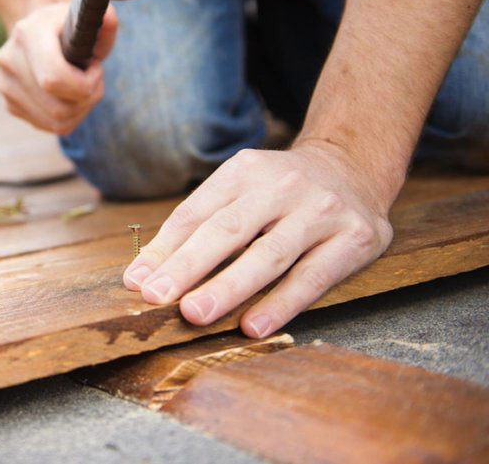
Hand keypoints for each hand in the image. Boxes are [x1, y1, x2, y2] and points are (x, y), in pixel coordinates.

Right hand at [0, 1, 117, 134]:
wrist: (36, 32)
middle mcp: (10, 61)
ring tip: (84, 87)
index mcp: (28, 34)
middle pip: (58, 107)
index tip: (96, 69)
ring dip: (81, 109)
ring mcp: (6, 85)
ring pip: (56, 121)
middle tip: (94, 80)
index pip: (53, 79)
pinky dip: (69, 117)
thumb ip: (104, 21)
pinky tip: (71, 97)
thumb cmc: (65, 27)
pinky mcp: (10, 104)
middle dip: (87, 98)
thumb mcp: (86, 19)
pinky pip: (50, 126)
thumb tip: (110, 18)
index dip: (84, 84)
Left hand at [122, 143, 394, 336]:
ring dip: (229, 287)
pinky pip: (312, 278)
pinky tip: (253, 325)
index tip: (138, 283)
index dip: (164, 249)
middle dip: (189, 266)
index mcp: (244, 171)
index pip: (196, 213)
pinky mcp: (354, 239)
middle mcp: (282, 186)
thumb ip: (194, 229)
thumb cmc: (278, 191)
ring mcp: (320, 211)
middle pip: (228, 230)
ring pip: (268, 255)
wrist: (353, 167)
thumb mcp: (237, 191)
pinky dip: (281, 304)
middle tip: (158, 298)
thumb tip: (141, 276)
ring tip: (196, 314)